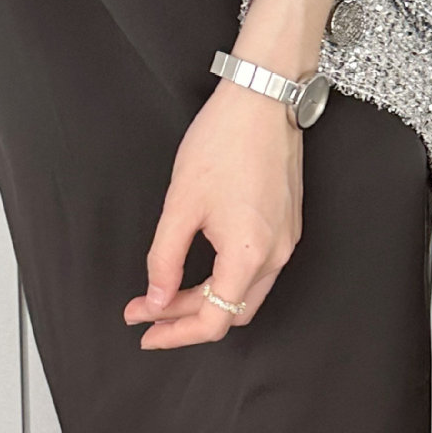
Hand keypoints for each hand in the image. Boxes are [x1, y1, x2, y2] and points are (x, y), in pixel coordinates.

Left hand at [124, 79, 302, 348]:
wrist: (263, 99)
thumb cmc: (222, 142)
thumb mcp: (180, 205)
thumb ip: (165, 259)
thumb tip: (155, 298)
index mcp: (248, 254)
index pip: (214, 320)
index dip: (176, 333)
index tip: (144, 331)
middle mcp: (275, 256)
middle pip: (230, 311)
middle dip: (185, 318)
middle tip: (145, 311)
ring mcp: (285, 242)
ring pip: (243, 294)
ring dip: (204, 300)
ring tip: (163, 294)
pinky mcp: (286, 227)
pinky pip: (256, 272)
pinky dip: (224, 280)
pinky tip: (196, 272)